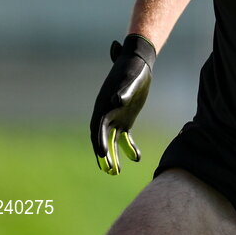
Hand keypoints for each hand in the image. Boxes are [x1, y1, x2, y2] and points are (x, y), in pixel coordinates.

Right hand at [90, 34, 155, 174]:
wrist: (138, 62)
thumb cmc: (132, 69)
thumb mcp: (130, 79)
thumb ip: (123, 91)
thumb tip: (116, 101)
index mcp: (103, 106)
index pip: (97, 128)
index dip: (98, 142)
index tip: (102, 155)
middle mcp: (106, 113)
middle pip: (102, 138)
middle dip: (104, 155)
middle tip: (110, 171)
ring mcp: (115, 117)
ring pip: (111, 141)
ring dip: (113, 156)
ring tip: (116, 173)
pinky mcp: (126, 119)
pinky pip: (124, 137)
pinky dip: (129, 147)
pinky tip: (136, 158)